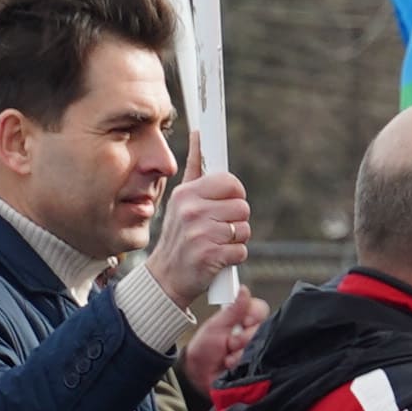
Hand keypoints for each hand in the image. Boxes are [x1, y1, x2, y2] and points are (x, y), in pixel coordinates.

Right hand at [151, 166, 255, 301]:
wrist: (166, 277)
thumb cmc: (179, 236)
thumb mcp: (180, 200)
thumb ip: (195, 168)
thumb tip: (199, 133)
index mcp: (186, 194)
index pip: (230, 182)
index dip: (235, 193)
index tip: (230, 198)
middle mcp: (191, 211)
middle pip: (242, 207)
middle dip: (237, 219)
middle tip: (219, 228)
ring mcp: (200, 234)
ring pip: (244, 229)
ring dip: (236, 239)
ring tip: (217, 242)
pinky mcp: (210, 256)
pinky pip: (241, 250)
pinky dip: (234, 256)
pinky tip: (218, 257)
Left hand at [184, 286, 274, 390]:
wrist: (197, 375)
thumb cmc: (204, 349)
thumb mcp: (216, 326)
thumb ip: (233, 309)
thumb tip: (243, 290)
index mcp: (243, 319)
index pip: (260, 310)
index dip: (254, 314)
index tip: (244, 321)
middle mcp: (252, 334)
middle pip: (263, 328)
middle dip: (244, 338)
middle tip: (229, 343)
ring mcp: (255, 350)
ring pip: (261, 346)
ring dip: (240, 354)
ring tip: (227, 358)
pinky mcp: (256, 366)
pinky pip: (260, 363)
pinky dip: (242, 364)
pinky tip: (232, 366)